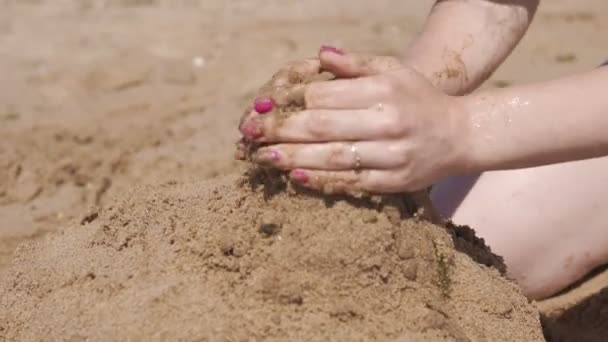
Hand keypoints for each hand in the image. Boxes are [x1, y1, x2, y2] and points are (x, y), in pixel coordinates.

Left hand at [239, 48, 471, 194]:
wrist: (460, 135)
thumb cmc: (418, 99)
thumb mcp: (393, 71)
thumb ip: (356, 65)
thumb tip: (321, 54)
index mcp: (382, 90)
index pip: (324, 95)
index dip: (290, 101)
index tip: (264, 107)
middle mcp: (387, 121)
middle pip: (321, 127)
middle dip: (280, 130)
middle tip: (250, 135)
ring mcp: (391, 155)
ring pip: (332, 157)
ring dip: (292, 157)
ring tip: (263, 156)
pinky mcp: (394, 182)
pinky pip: (351, 182)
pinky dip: (321, 180)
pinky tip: (295, 176)